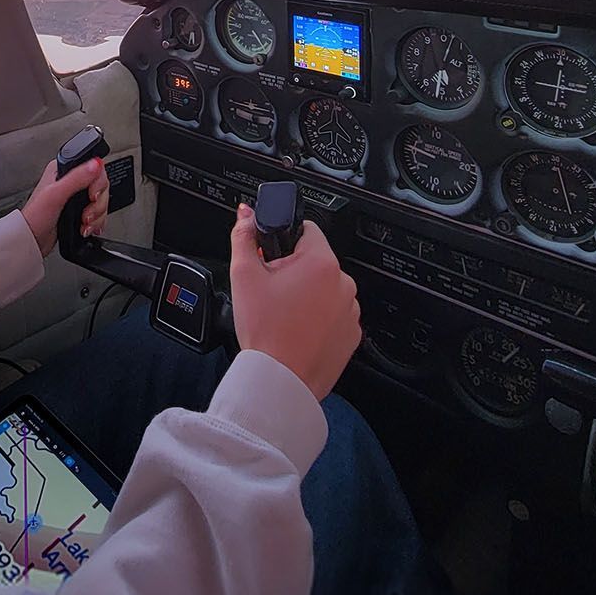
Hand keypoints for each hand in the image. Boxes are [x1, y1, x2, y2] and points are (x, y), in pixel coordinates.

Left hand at [21, 156, 108, 255]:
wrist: (32, 241)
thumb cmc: (35, 218)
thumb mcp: (55, 194)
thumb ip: (76, 178)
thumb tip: (95, 164)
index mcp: (63, 169)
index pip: (94, 167)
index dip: (98, 183)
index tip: (92, 196)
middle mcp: (70, 180)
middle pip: (101, 186)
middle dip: (98, 204)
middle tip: (86, 214)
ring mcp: (75, 196)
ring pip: (101, 201)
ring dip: (97, 216)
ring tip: (84, 223)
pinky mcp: (79, 210)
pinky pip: (98, 212)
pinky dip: (96, 222)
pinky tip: (87, 227)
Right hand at [228, 203, 360, 399]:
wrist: (278, 380)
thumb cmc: (264, 331)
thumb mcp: (243, 276)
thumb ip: (243, 236)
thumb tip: (246, 214)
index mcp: (321, 262)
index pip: (307, 230)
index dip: (285, 242)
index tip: (273, 260)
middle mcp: (343, 283)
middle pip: (315, 262)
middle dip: (294, 271)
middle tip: (273, 294)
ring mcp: (350, 310)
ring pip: (325, 289)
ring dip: (308, 295)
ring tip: (285, 316)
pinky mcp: (352, 334)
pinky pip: (334, 315)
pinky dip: (319, 319)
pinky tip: (298, 330)